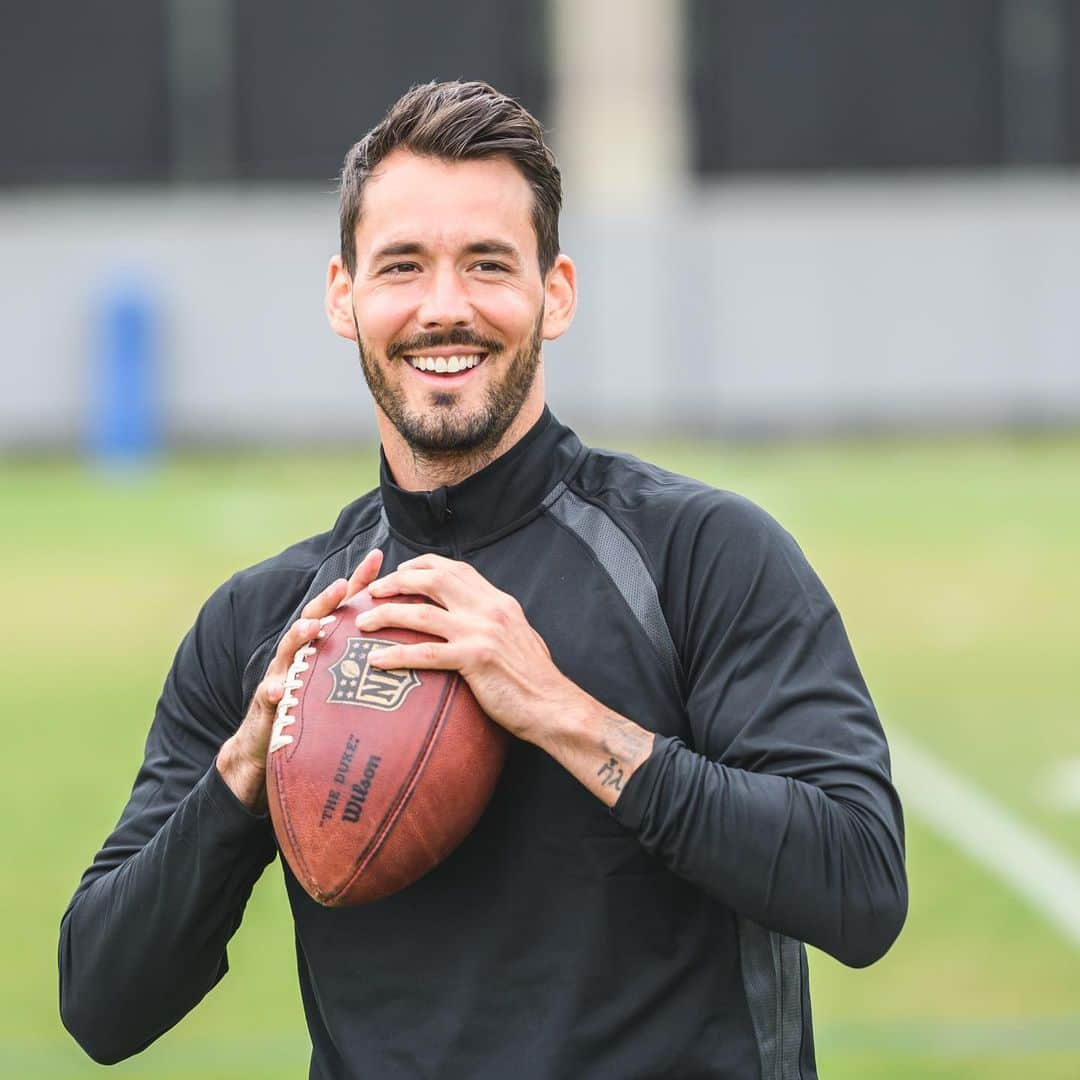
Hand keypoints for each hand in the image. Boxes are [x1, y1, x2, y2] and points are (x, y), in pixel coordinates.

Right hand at [216, 549, 383, 810]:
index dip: (359, 580)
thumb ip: (371, 656)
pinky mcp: (270, 700)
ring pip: (290, 647)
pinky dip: (274, 690)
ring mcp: (284, 671)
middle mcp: (303, 649)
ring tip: (314, 628)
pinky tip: (279, 691)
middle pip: (314, 615)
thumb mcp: (346, 678)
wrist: (272, 742)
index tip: (378, 555)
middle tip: (342, 585)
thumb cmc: (317, 705)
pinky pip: (270, 693)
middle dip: (328, 599)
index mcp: (325, 641)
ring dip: (300, 634)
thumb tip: (416, 645)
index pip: (344, 605)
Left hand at [360, 554, 654, 806]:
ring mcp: (481, 632)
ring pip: (421, 613)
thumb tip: (471, 619)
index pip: (455, 568)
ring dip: (387, 614)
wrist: (553, 705)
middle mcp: (489, 609)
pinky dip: (396, 654)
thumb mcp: (518, 636)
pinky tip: (376, 660)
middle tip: (373, 590)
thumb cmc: (535, 679)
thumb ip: (494, 622)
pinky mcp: (475, 659)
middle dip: (397, 581)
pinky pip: (425, 653)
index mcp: (498, 601)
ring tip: (364, 622)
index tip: (400, 571)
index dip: (422, 565)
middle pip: (433, 580)